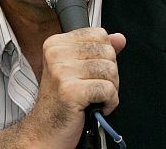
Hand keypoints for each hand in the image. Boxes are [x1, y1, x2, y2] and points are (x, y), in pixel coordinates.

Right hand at [0, 28, 125, 148]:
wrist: (45, 131)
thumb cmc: (61, 101)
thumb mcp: (78, 69)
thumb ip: (99, 50)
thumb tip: (120, 38)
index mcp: (56, 44)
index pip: (100, 34)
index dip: (105, 55)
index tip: (94, 71)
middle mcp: (56, 54)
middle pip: (108, 52)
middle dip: (110, 73)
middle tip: (95, 88)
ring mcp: (61, 72)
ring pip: (110, 70)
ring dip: (111, 89)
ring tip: (96, 97)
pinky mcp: (70, 91)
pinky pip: (108, 89)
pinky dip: (110, 102)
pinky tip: (98, 107)